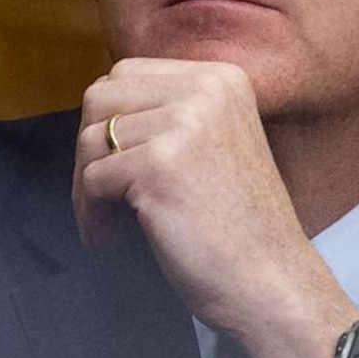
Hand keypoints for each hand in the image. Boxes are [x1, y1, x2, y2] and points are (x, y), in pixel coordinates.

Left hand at [75, 59, 358, 357]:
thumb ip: (169, 117)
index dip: (107, 122)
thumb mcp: (214, 145)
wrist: (273, 282)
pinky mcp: (159, 166)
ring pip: (90, 140)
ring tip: (107, 223)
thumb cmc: (240, 228)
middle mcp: (204, 90)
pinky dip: (91, 215)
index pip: (126, 75)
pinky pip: (92, 180)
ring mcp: (182, 125)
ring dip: (85, 187)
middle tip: (100, 196)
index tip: (113, 165)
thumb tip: (97, 116)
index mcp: (221, 79)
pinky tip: (110, 239)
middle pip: (100, 98)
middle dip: (89, 150)